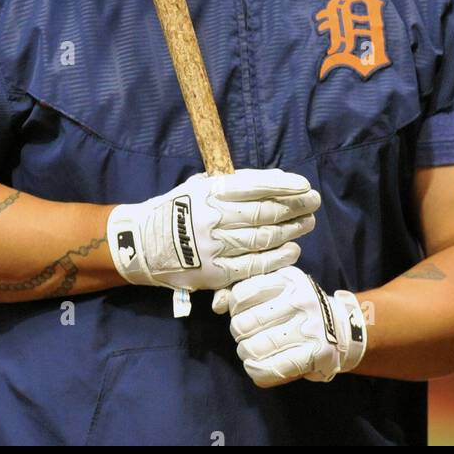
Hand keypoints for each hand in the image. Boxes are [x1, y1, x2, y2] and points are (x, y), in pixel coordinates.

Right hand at [106, 169, 318, 292]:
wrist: (140, 244)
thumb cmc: (175, 210)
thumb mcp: (197, 187)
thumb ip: (232, 184)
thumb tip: (274, 180)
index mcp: (209, 192)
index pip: (255, 186)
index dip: (283, 186)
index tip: (304, 185)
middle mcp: (214, 218)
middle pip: (265, 213)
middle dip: (295, 207)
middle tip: (313, 203)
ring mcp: (215, 247)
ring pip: (263, 238)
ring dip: (291, 231)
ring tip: (307, 223)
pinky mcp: (215, 273)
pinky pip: (254, 266)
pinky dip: (277, 258)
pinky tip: (292, 250)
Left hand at [213, 266, 367, 386]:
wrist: (341, 328)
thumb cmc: (298, 307)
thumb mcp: (278, 289)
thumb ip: (247, 291)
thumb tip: (218, 304)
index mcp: (288, 279)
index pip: (242, 293)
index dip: (234, 308)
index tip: (239, 313)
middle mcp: (301, 300)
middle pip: (246, 323)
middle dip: (238, 333)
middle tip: (242, 336)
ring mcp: (309, 328)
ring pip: (256, 348)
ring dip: (245, 353)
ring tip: (248, 351)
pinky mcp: (315, 354)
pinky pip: (273, 368)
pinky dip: (256, 371)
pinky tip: (254, 367)